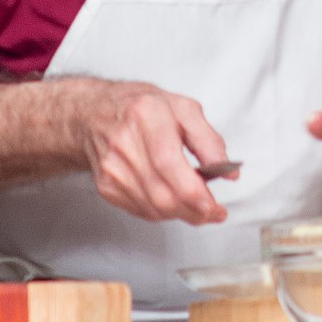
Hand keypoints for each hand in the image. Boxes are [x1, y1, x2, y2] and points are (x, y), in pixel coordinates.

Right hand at [73, 78, 234, 225]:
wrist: (92, 114)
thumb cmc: (139, 108)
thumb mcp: (183, 108)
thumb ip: (209, 140)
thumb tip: (228, 171)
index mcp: (146, 116)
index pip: (169, 163)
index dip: (194, 191)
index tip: (214, 205)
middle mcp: (124, 144)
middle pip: (162, 193)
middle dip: (194, 211)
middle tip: (214, 212)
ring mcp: (112, 168)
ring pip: (154, 208)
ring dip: (181, 214)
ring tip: (198, 206)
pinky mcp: (106, 186)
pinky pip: (142, 210)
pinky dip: (163, 212)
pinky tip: (173, 201)